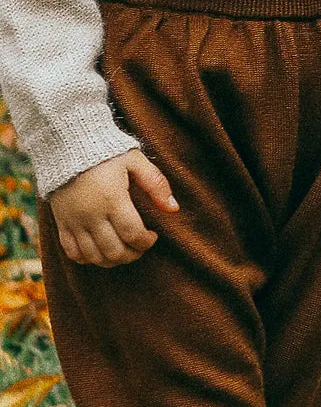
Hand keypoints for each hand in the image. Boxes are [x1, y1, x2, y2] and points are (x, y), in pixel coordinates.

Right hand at [49, 149, 177, 267]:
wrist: (65, 146)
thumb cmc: (106, 153)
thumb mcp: (135, 161)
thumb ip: (156, 183)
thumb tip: (173, 208)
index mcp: (112, 199)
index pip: (133, 235)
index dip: (147, 242)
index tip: (153, 235)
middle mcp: (91, 214)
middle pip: (114, 251)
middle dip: (133, 254)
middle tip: (140, 245)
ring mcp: (74, 220)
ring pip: (94, 256)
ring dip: (113, 260)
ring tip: (123, 249)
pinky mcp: (61, 222)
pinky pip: (72, 252)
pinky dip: (87, 258)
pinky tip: (100, 251)